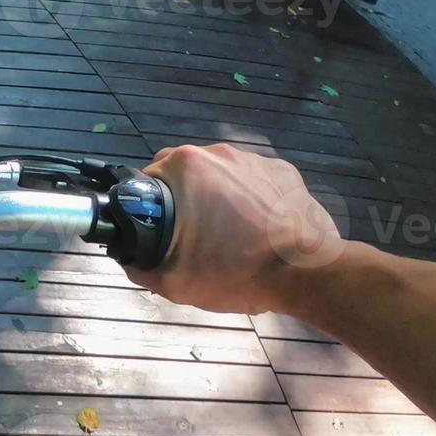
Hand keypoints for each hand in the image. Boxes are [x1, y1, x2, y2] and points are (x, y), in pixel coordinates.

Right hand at [124, 144, 347, 314]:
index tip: (158, 227)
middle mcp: (219, 153)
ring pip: (222, 175)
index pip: (150, 176)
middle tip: (191, 234)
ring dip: (218, 197)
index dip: (149, 203)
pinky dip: (251, 198)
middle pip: (187, 171)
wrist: (304, 274)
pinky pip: (256, 181)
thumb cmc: (234, 273)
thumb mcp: (173, 282)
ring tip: (229, 233)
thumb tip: (131, 258)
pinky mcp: (286, 172)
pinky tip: (257, 228)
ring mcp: (256, 160)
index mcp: (186, 168)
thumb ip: (140, 267)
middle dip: (184, 197)